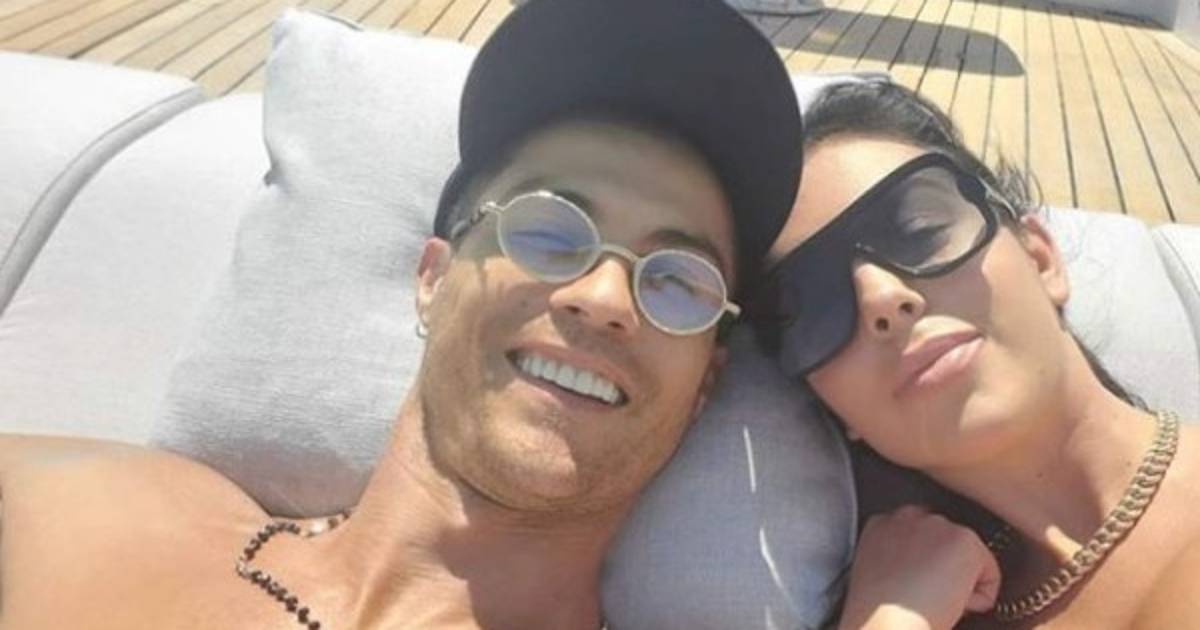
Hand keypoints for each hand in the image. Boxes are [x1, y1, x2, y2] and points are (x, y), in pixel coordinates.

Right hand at [837, 505, 1001, 629]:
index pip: (920, 536)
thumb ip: (897, 559)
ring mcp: (937, 524)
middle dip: (946, 570)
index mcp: (880, 524)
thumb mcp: (878, 576)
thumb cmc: (881, 616)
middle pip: (946, 543)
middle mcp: (908, 516)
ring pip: (969, 559)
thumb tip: (928, 572)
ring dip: (960, 583)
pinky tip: (951, 606)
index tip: (921, 589)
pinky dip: (979, 599)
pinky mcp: (964, 540)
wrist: (886, 627)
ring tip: (935, 603)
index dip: (926, 566)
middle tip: (928, 598)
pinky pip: (990, 575)